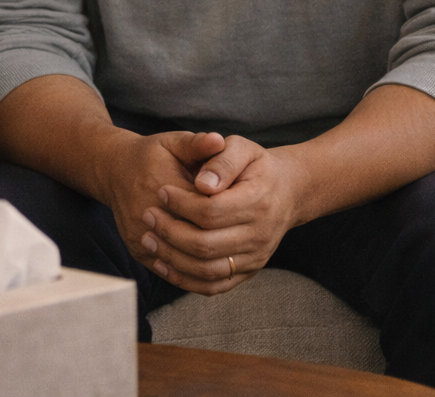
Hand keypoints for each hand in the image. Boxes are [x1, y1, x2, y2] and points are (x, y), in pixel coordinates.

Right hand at [96, 129, 228, 273]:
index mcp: (160, 185)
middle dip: (223, 238)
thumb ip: (197, 144)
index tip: (242, 209)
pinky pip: (172, 273)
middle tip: (242, 234)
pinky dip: (195, 274)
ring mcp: (141, 238)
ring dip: (212, 261)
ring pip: (185, 263)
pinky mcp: (139, 252)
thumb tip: (218, 141)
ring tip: (232, 252)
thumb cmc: (150, 156)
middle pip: (197, 239)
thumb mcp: (174, 143)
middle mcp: (146, 215)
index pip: (205, 210)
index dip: (227, 212)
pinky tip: (213, 263)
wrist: (116, 172)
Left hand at [140, 136, 307, 294]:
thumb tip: (203, 184)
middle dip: (170, 231)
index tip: (161, 191)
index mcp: (258, 202)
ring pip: (206, 269)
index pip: (211, 211)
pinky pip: (214, 285)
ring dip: (172, 258)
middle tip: (148, 215)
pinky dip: (185, 280)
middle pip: (205, 244)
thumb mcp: (242, 148)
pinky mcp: (248, 271)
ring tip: (149, 239)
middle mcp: (259, 235)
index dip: (181, 204)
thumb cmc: (256, 166)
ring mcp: (255, 257)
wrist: (287, 192)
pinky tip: (163, 263)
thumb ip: (222, 160)